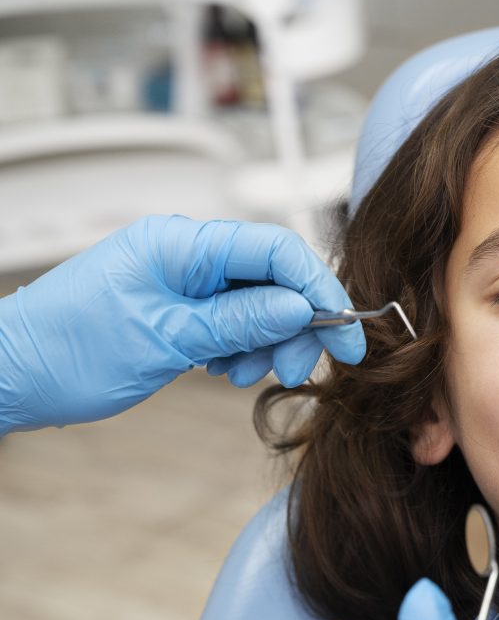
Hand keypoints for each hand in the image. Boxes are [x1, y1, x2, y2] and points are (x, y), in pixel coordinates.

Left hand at [0, 215, 364, 434]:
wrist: (10, 374)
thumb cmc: (68, 351)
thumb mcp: (167, 340)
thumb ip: (240, 320)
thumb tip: (302, 307)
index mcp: (180, 244)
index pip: (276, 250)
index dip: (320, 290)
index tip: (345, 335)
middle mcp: (184, 252)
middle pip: (273, 278)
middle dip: (294, 326)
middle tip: (291, 370)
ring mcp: (180, 278)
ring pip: (257, 302)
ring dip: (265, 342)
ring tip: (240, 375)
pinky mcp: (176, 303)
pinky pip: (230, 317)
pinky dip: (240, 346)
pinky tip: (222, 369)